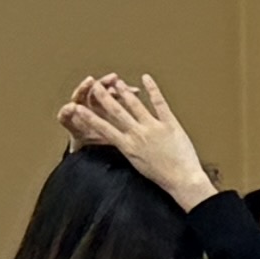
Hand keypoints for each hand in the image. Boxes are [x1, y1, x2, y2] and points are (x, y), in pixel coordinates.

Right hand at [58, 72, 214, 206]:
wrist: (183, 180)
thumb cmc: (162, 175)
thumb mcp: (138, 163)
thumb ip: (128, 148)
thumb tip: (120, 139)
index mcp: (128, 147)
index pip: (103, 129)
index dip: (88, 118)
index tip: (76, 109)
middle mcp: (138, 135)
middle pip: (116, 113)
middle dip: (103, 98)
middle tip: (93, 86)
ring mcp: (153, 128)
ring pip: (135, 105)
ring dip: (124, 91)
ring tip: (115, 81)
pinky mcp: (170, 124)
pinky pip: (159, 103)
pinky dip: (152, 89)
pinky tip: (146, 78)